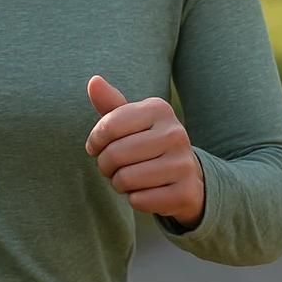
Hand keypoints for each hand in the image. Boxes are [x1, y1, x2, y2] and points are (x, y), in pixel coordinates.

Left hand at [86, 76, 205, 228]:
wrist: (187, 176)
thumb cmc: (148, 144)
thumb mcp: (132, 122)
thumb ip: (110, 104)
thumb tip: (93, 81)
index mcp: (160, 109)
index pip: (108, 125)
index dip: (95, 141)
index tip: (97, 147)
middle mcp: (176, 132)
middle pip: (114, 154)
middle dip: (105, 166)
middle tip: (114, 167)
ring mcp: (183, 163)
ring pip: (125, 179)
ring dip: (120, 184)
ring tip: (131, 178)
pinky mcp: (186, 192)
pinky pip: (139, 200)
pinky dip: (136, 200)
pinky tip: (148, 192)